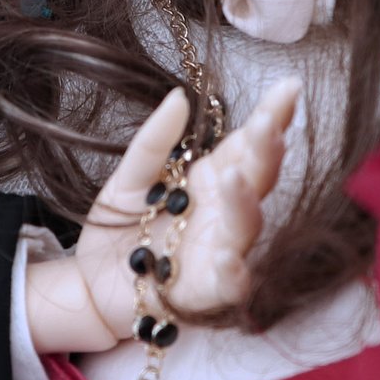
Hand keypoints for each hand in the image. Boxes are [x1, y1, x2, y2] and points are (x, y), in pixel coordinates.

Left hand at [25, 79, 301, 352]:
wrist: (91, 286)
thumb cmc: (119, 229)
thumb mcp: (130, 177)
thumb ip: (154, 141)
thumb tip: (179, 96)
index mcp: (211, 179)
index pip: (249, 143)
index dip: (272, 116)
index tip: (289, 87)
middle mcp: (225, 213)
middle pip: (257, 179)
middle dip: (266, 152)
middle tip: (269, 126)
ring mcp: (221, 251)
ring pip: (246, 227)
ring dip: (244, 203)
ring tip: (234, 176)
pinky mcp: (206, 292)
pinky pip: (229, 285)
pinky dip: (233, 273)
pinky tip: (228, 257)